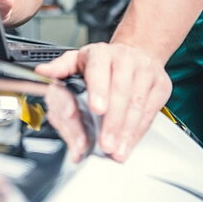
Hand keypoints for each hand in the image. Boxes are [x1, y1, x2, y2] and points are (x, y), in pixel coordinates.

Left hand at [36, 43, 171, 162]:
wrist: (137, 52)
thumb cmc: (104, 61)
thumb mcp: (78, 59)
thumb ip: (60, 68)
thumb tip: (42, 72)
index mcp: (102, 53)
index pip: (100, 70)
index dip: (99, 90)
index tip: (97, 109)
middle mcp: (126, 59)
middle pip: (121, 92)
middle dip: (113, 121)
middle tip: (106, 143)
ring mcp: (146, 72)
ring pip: (138, 104)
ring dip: (127, 131)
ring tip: (117, 149)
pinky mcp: (160, 85)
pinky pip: (150, 111)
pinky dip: (139, 130)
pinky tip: (130, 142)